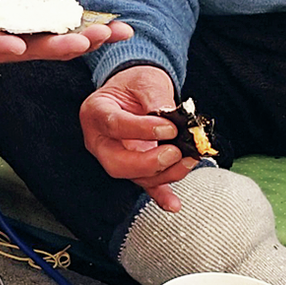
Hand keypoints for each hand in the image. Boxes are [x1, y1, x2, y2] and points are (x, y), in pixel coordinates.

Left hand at [0, 0, 131, 61]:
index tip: (123, 29)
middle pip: (54, 45)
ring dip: (50, 48)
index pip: (69, 31)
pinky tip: (17, 46)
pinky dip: (1, 47)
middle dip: (80, 42)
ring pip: (25, 51)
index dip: (95, 32)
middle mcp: (18, 40)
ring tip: (76, 44)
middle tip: (104, 35)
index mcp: (32, 26)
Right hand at [79, 64, 196, 209]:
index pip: (115, 125)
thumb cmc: (134, 83)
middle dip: (148, 163)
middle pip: (116, 163)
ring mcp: (114, 156)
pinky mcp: (132, 167)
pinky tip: (173, 204)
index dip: (142, 129)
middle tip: (174, 152)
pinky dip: (160, 195)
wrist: (132, 90)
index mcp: (96, 112)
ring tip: (188, 161)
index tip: (170, 127)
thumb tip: (175, 121)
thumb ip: (157, 99)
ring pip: (133, 176)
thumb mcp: (145, 80)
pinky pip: (144, 184)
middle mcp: (100, 140)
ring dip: (164, 174)